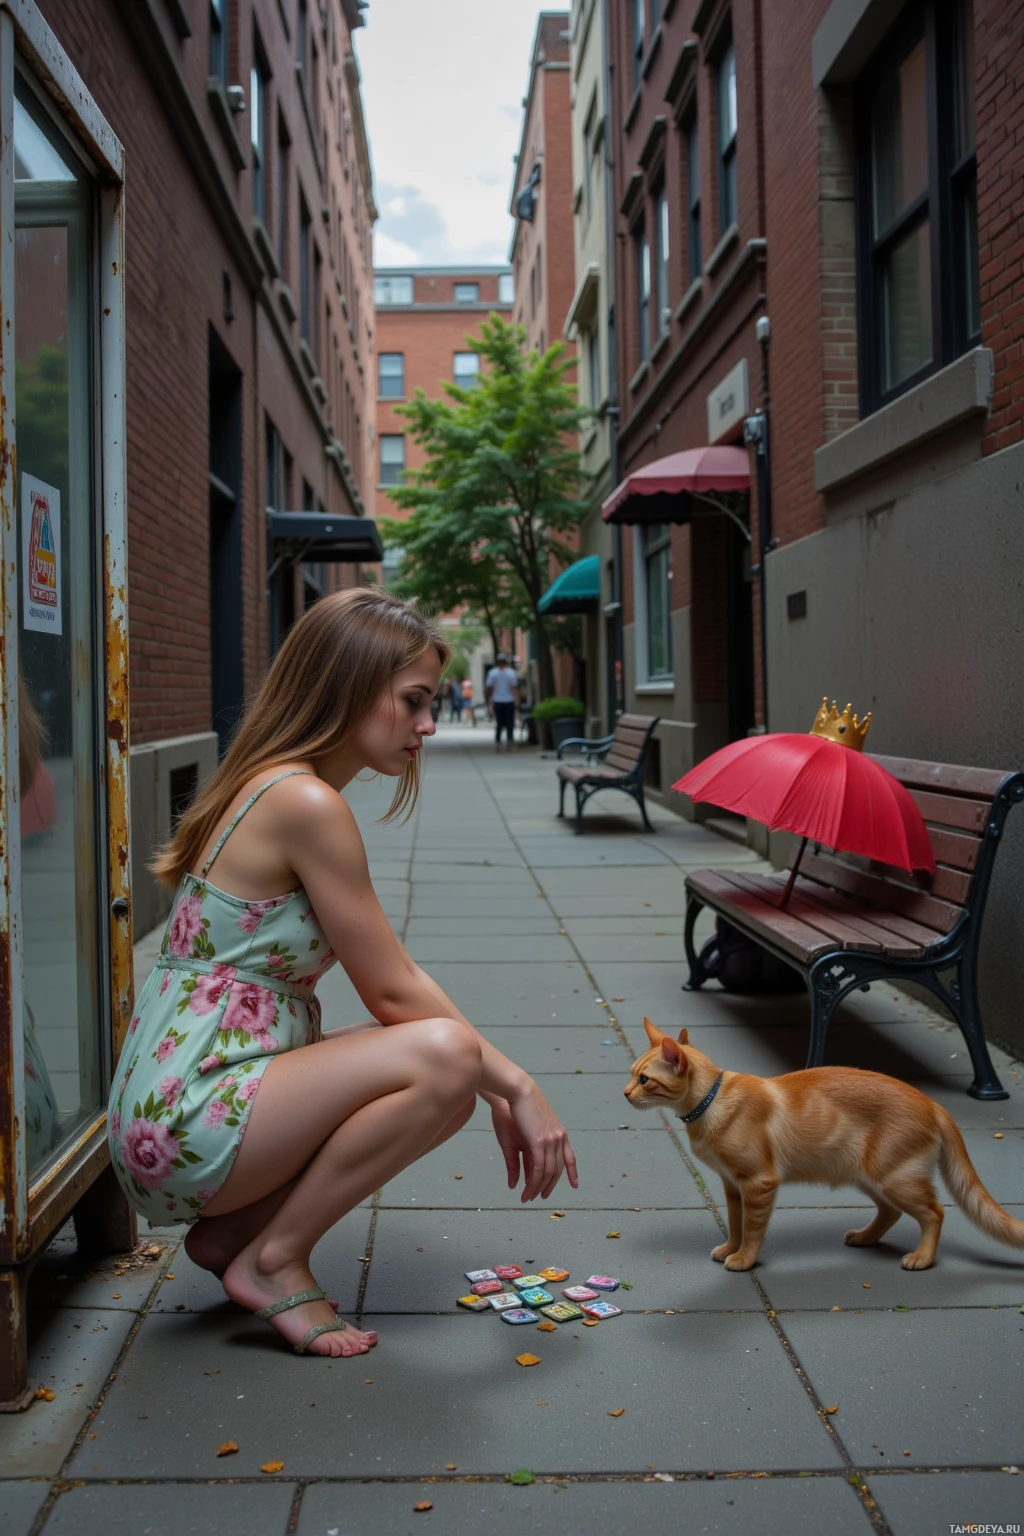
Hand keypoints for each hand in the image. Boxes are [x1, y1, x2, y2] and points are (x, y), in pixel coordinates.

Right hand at [490, 1087, 577, 1201]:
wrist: (515, 1090)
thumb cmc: (513, 1110)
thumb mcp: (517, 1139)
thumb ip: (517, 1162)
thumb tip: (515, 1183)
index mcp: (559, 1133)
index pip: (570, 1157)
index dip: (572, 1172)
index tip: (575, 1185)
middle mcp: (558, 1138)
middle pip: (557, 1169)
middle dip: (549, 1186)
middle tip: (540, 1197)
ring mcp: (551, 1140)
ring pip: (548, 1172)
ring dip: (538, 1188)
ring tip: (529, 1197)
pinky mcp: (539, 1142)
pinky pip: (539, 1168)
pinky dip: (533, 1183)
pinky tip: (526, 1191)